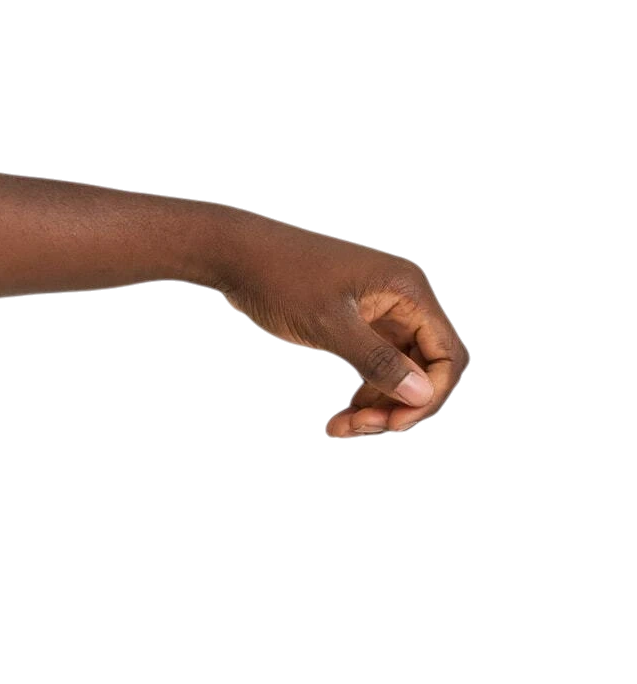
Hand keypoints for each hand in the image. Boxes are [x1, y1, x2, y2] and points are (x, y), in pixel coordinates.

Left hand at [210, 222, 471, 437]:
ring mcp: (378, 314)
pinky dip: (363, 393)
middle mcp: (400, 302)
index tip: (393, 423)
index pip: (446, 355)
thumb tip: (420, 395)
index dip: (428, 395)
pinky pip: (374, 366)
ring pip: (397, 372)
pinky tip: (342, 414)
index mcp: (406, 293)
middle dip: (396, 405)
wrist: (238, 255)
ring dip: (377, 405)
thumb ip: (378, 361)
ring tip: (340, 427)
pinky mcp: (355, 325)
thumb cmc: (281, 276)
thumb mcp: (330, 324)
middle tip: (358, 428)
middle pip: (423, 369)